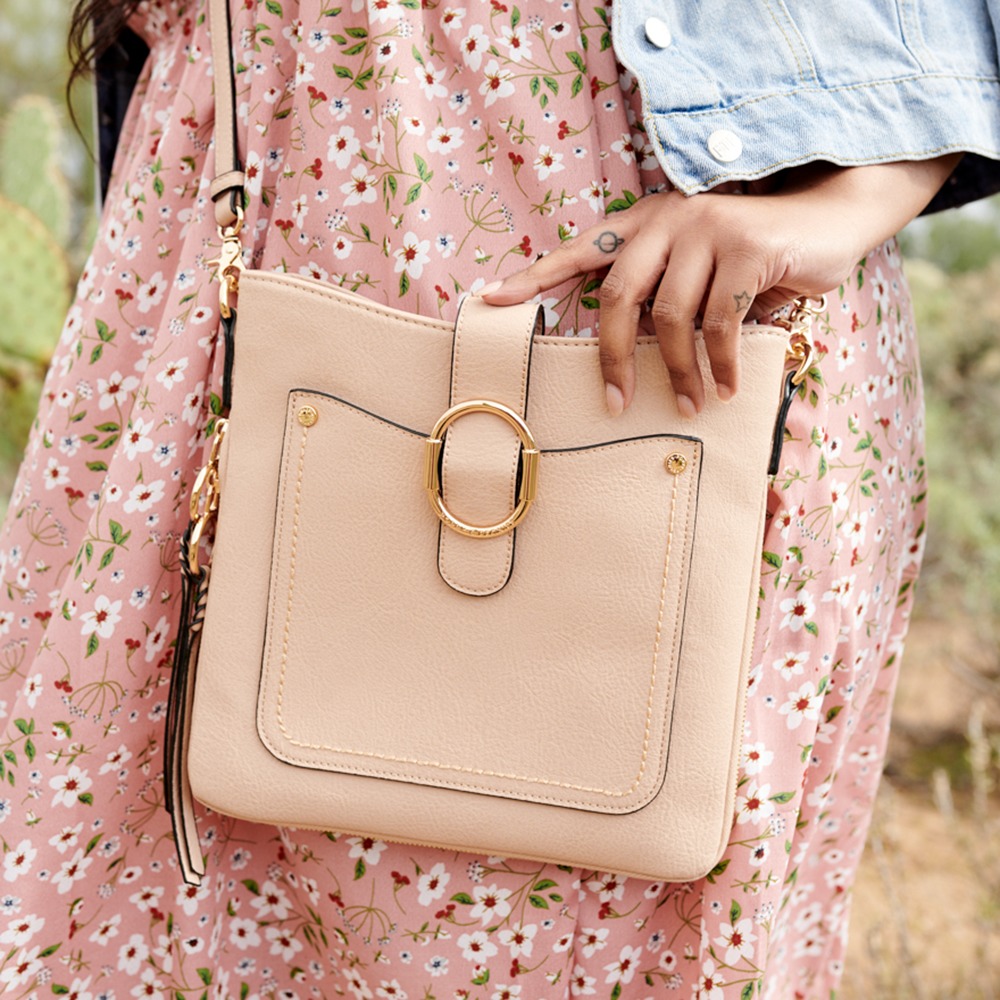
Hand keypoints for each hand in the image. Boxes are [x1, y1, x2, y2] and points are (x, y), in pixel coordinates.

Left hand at [477, 157, 960, 415]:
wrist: (829, 221)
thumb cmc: (756, 259)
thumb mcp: (701, 275)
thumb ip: (666, 300)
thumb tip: (633, 356)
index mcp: (646, 226)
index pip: (580, 252)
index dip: (534, 277)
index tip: (490, 301)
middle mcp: (668, 221)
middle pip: (618, 297)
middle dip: (612, 357)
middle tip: (613, 401)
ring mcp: (707, 228)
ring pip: (671, 317)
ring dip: (677, 371)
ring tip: (689, 404)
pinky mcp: (745, 246)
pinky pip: (719, 322)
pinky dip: (719, 363)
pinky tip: (725, 388)